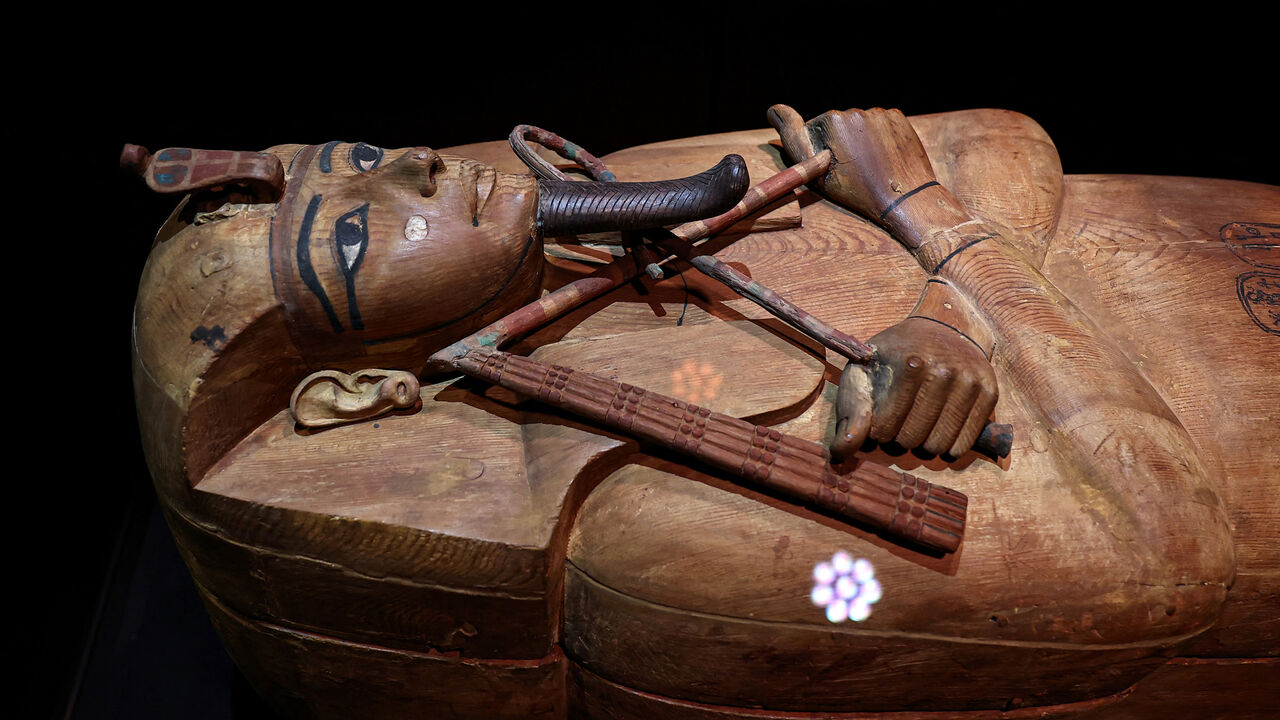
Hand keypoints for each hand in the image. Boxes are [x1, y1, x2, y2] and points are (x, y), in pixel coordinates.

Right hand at [767, 104, 939, 231]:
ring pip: (859, 126)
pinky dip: (879, 137)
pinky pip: (879, 124)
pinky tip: (884, 157)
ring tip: (871, 165)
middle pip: (837, 126)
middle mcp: (855, 111)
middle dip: (840, 143)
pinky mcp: (897, 117)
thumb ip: (793, 138)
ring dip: (860, 141)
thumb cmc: (857, 190)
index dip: (819, 148)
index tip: (832, 162)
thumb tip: (772, 109)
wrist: (905, 198)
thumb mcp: (818, 172)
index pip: (813, 129)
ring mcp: (878, 113)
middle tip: (854, 170)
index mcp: (833, 120)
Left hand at [832, 317, 997, 458]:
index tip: (878, 421)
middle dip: (898, 439)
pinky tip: (938, 431)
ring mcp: (970, 382)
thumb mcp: (862, 373)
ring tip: (916, 427)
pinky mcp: (989, 392)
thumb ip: (851, 414)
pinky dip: (948, 447)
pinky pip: (964, 444)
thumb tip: (841, 453)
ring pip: (938, 446)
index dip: (876, 432)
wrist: (944, 325)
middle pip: (910, 440)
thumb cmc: (894, 355)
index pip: (883, 429)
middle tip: (898, 425)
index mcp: (910, 363)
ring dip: (923, 446)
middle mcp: (944, 371)